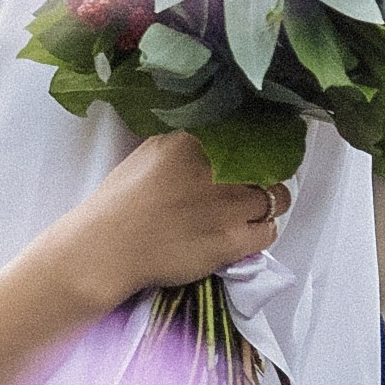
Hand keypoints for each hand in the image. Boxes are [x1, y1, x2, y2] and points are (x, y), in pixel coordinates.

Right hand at [58, 133, 284, 308]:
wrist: (107, 248)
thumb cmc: (119, 202)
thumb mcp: (148, 153)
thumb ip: (184, 142)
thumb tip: (212, 140)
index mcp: (194, 142)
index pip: (247, 135)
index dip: (252, 148)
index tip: (249, 157)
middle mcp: (217, 169)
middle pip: (267, 166)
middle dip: (263, 176)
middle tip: (250, 185)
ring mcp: (228, 206)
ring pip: (276, 198)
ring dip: (267, 203)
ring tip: (249, 210)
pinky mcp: (233, 240)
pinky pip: (269, 231)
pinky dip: (261, 231)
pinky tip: (244, 232)